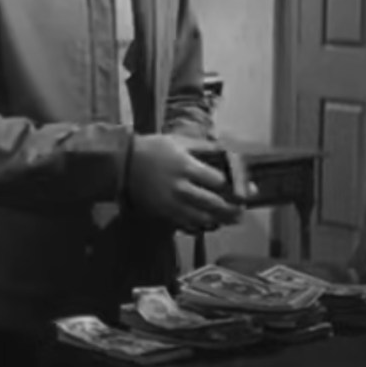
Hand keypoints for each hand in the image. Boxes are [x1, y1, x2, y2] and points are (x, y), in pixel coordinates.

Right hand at [126, 134, 243, 232]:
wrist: (121, 164)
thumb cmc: (151, 149)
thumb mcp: (177, 140)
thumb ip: (202, 146)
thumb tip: (227, 152)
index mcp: (186, 167)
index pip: (218, 180)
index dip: (234, 186)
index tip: (244, 189)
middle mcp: (181, 188)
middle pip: (214, 203)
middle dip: (232, 208)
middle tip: (242, 210)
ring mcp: (171, 203)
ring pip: (202, 217)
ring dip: (219, 220)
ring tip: (230, 220)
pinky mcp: (163, 213)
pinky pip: (186, 224)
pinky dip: (200, 225)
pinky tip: (207, 223)